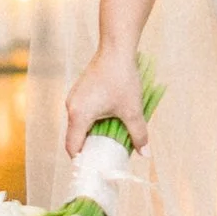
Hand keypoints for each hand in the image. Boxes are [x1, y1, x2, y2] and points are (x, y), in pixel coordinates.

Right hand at [64, 38, 147, 164]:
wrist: (116, 48)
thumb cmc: (123, 79)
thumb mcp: (133, 110)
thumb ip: (138, 135)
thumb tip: (145, 154)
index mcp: (79, 116)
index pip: (73, 148)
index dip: (83, 161)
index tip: (95, 167)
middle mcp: (71, 107)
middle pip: (75, 137)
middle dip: (90, 148)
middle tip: (106, 156)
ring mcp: (73, 97)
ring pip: (78, 124)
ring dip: (92, 133)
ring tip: (110, 138)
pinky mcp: (79, 90)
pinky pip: (81, 113)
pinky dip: (92, 120)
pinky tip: (108, 119)